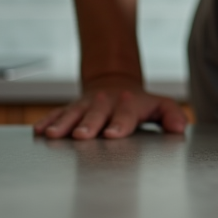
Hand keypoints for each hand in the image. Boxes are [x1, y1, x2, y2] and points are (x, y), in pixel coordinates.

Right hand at [33, 77, 188, 139]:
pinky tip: (38, 131)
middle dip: (88, 124)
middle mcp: (104, 104)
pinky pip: (57, 114)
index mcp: (127, 105)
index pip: (125, 116)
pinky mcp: (70, 109)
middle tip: (81, 135)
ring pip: (72, 114)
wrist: (114, 82)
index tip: (112, 134)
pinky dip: (47, 122)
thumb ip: (171, 115)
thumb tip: (180, 128)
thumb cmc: (138, 102)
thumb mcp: (159, 105)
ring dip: (62, 124)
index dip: (119, 124)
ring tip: (51, 135)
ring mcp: (85, 106)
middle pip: (96, 115)